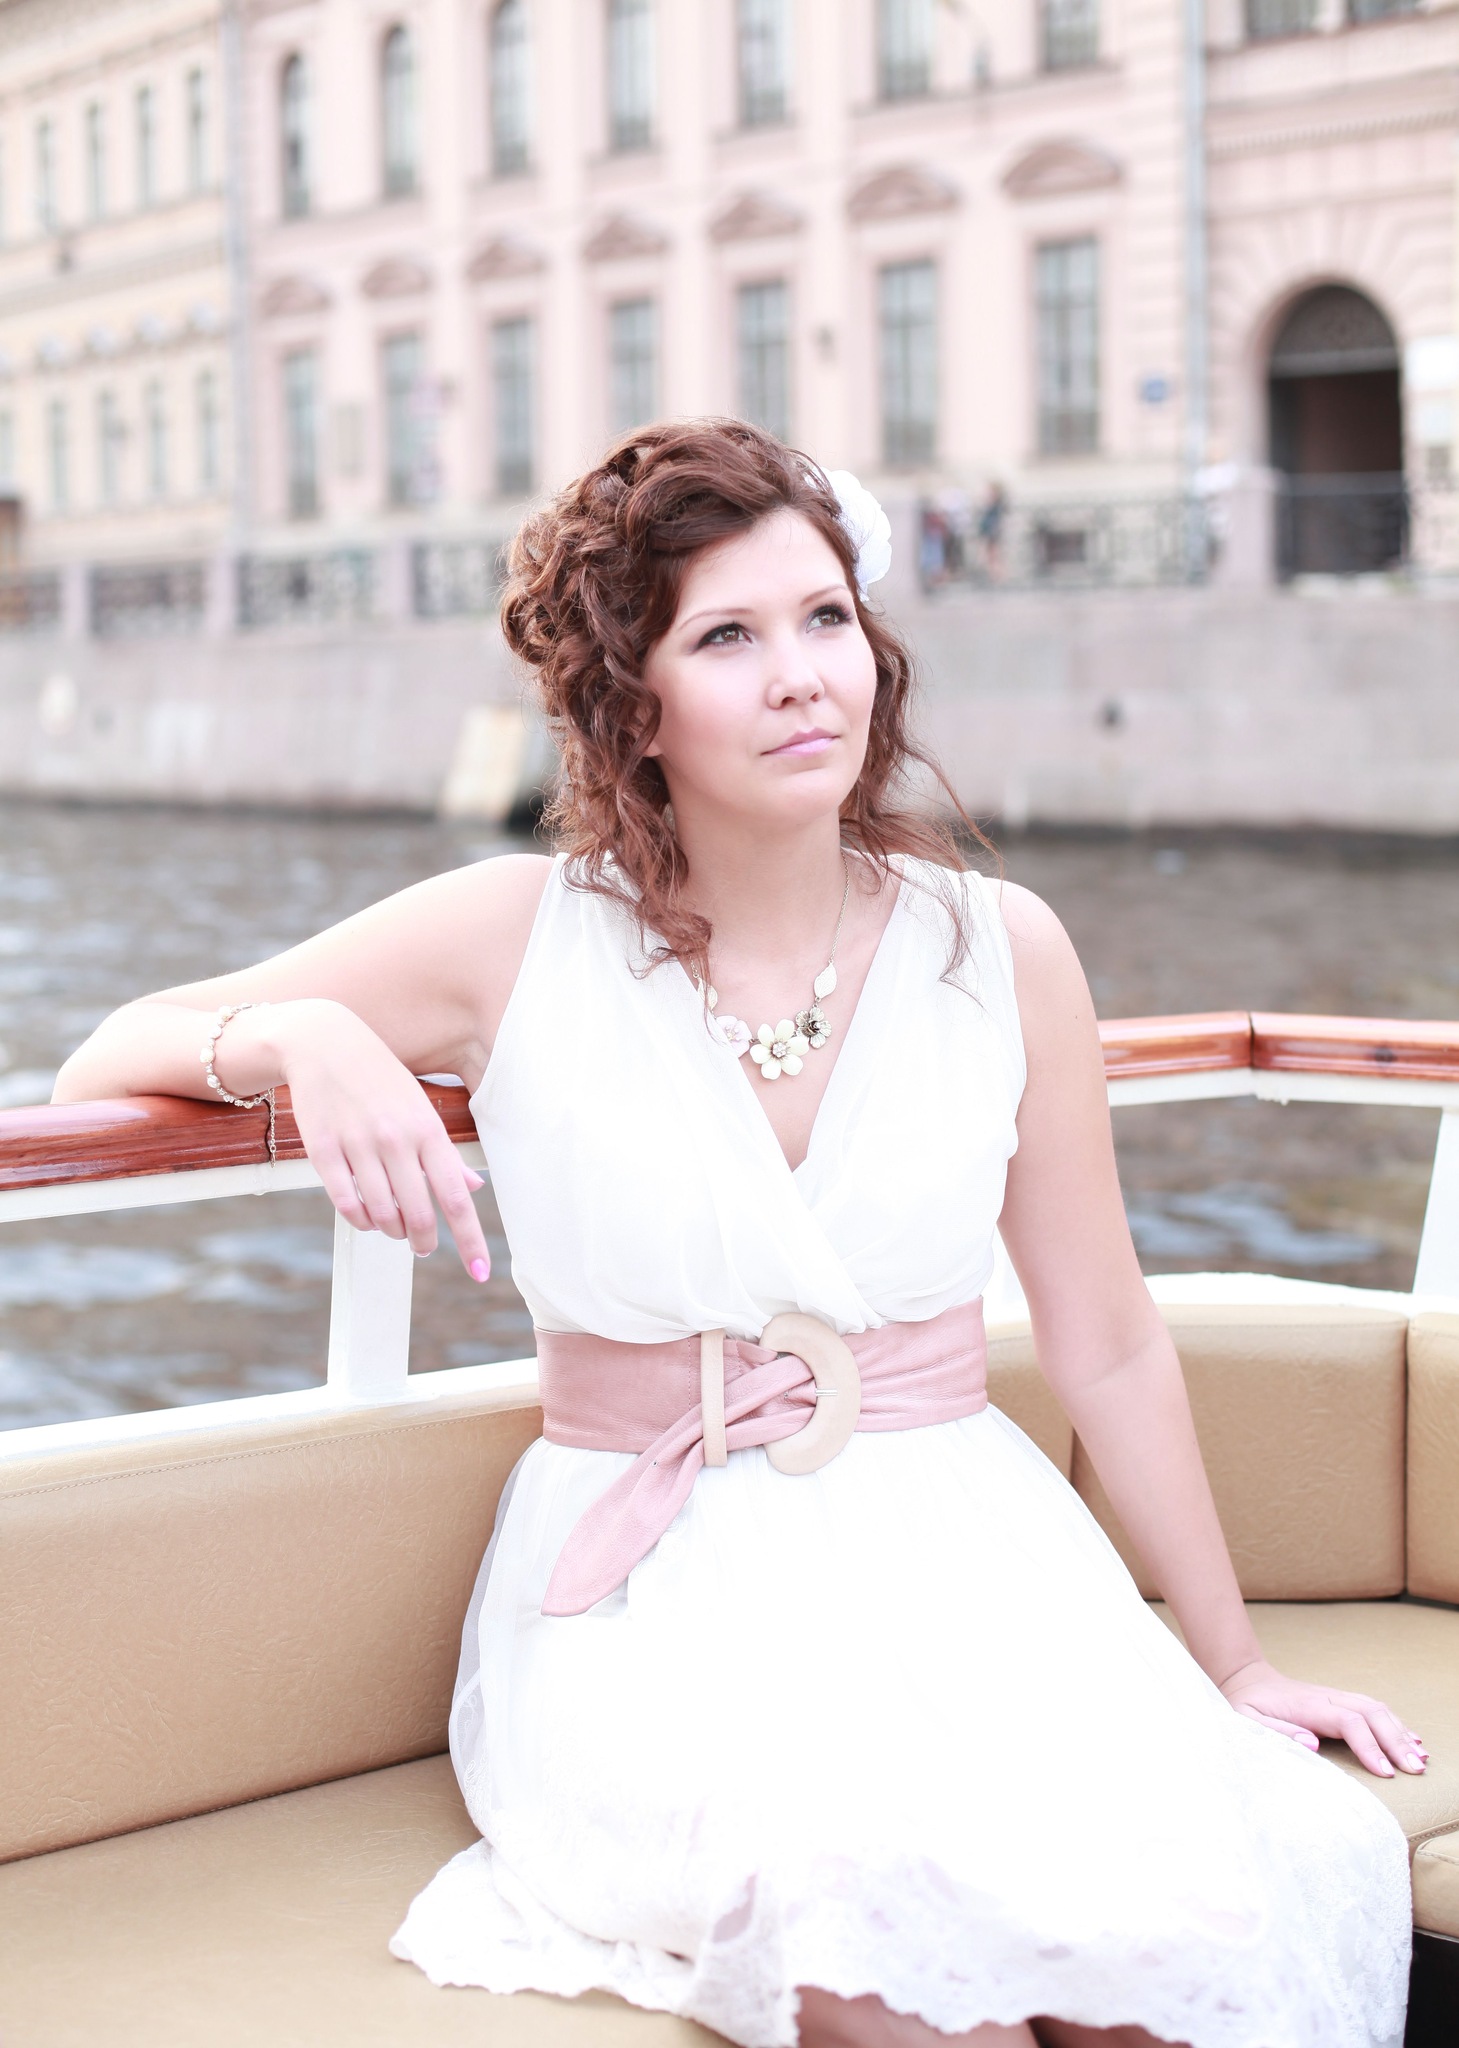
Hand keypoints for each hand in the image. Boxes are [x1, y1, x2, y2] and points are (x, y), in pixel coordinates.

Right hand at [258, 999, 491, 1278]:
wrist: (324, 1043)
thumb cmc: (380, 1078)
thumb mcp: (420, 1107)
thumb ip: (445, 1153)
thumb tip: (473, 1189)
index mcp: (428, 1130)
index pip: (456, 1197)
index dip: (470, 1240)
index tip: (480, 1272)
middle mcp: (396, 1140)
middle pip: (418, 1214)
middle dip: (424, 1242)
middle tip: (423, 1247)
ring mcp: (358, 1145)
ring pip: (381, 1214)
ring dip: (391, 1231)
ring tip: (394, 1228)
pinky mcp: (323, 1151)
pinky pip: (346, 1204)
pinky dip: (360, 1220)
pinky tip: (367, 1217)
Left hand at [1219, 1657, 1428, 1778]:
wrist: (1246, 1678)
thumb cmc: (1246, 1705)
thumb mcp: (1246, 1721)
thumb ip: (1277, 1733)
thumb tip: (1313, 1744)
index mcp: (1307, 1705)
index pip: (1348, 1722)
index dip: (1369, 1746)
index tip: (1386, 1772)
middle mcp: (1326, 1697)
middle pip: (1371, 1713)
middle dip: (1396, 1741)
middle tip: (1415, 1770)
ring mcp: (1335, 1696)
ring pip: (1376, 1708)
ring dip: (1400, 1732)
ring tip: (1420, 1758)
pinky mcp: (1339, 1700)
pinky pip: (1372, 1708)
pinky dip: (1394, 1723)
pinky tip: (1409, 1739)